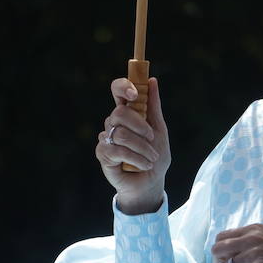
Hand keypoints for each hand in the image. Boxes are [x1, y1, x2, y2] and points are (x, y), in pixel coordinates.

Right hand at [95, 76, 170, 214]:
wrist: (151, 182)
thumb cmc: (155, 154)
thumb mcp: (159, 129)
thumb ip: (154, 106)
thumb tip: (152, 80)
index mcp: (129, 112)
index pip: (117, 90)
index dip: (122, 86)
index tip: (135, 93)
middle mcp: (115, 122)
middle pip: (119, 112)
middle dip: (140, 126)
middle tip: (152, 138)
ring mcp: (106, 137)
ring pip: (121, 133)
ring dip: (142, 147)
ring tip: (152, 158)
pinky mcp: (103, 153)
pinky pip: (117, 150)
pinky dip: (136, 158)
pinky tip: (144, 165)